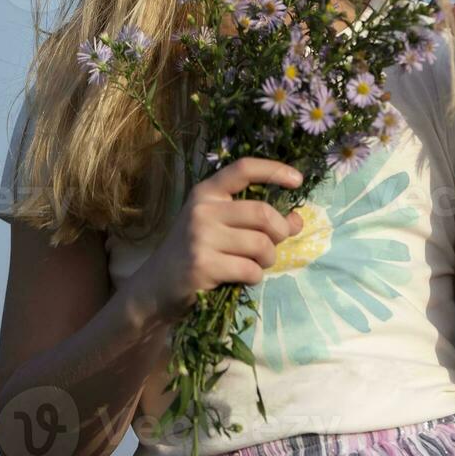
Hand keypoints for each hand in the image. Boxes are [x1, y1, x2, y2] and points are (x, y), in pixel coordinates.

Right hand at [143, 157, 305, 320]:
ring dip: (268, 259)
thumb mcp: (219, 225)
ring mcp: (201, 237)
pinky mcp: (203, 266)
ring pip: (261, 245)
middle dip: (280, 232)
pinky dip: (254, 277)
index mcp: (206, 192)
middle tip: (274, 244)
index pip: (244, 169)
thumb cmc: (195, 251)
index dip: (274, 171)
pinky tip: (240, 278)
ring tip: (255, 264)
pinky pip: (250, 270)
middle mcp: (202, 209)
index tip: (298, 181)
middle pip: (263, 213)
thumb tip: (296, 220)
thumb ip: (254, 219)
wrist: (156, 286)